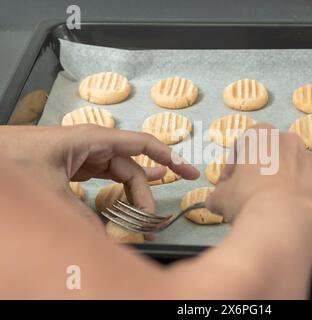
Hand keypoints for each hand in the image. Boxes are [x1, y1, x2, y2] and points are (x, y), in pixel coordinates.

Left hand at [0, 125, 198, 226]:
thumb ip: (79, 215)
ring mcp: (87, 156)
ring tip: (146, 213)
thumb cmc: (15, 159)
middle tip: (149, 221)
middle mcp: (95, 146)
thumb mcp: (50, 190)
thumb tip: (104, 239)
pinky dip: (118, 193)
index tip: (189, 172)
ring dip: (134, 195)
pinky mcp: (78, 167)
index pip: (143, 145)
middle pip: (133, 169)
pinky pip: (107, 180)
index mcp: (94, 140)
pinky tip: (127, 201)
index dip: (170, 158)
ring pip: (122, 175)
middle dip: (145, 195)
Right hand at [206, 123, 311, 237]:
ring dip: (287, 183)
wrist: (283, 223)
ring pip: (296, 169)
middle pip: (272, 155)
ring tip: (277, 208)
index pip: (243, 145)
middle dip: (262, 172)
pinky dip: (308, 194)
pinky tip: (298, 211)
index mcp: (261, 136)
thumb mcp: (220, 197)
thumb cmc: (247, 201)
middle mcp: (290, 141)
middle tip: (252, 196)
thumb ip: (219, 193)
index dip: (233, 166)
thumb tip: (217, 200)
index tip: (228, 185)